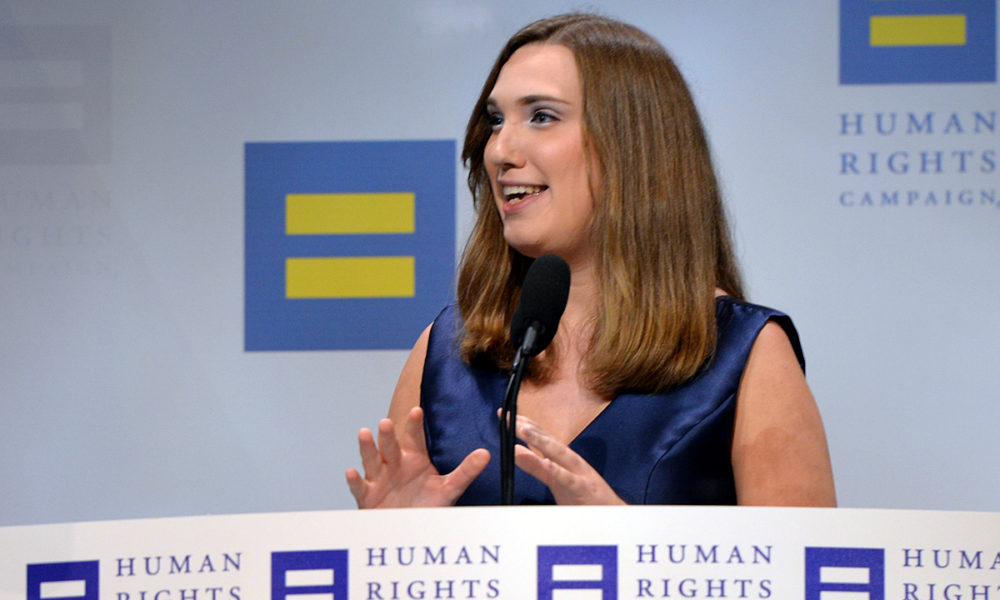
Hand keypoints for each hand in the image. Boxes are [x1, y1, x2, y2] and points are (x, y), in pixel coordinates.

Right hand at [345, 407, 489, 507]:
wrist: (409, 530)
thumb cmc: (427, 505)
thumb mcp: (449, 488)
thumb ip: (466, 471)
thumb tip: (485, 454)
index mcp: (414, 458)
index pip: (414, 438)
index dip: (414, 425)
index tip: (417, 411)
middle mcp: (395, 464)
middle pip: (390, 446)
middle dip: (388, 435)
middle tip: (387, 422)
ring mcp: (379, 479)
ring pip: (371, 461)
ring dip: (367, 448)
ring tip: (364, 433)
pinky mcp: (367, 496)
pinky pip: (359, 487)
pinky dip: (354, 481)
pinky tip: (351, 472)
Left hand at [512, 414, 625, 504]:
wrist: (609, 515)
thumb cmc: (581, 496)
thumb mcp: (553, 480)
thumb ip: (535, 467)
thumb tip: (514, 451)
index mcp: (562, 458)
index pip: (541, 436)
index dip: (523, 424)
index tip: (505, 414)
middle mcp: (570, 460)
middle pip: (548, 440)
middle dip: (529, 427)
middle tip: (510, 417)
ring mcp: (578, 473)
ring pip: (558, 453)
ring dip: (541, 441)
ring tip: (524, 431)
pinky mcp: (582, 489)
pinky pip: (569, 479)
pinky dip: (558, 471)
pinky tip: (547, 463)